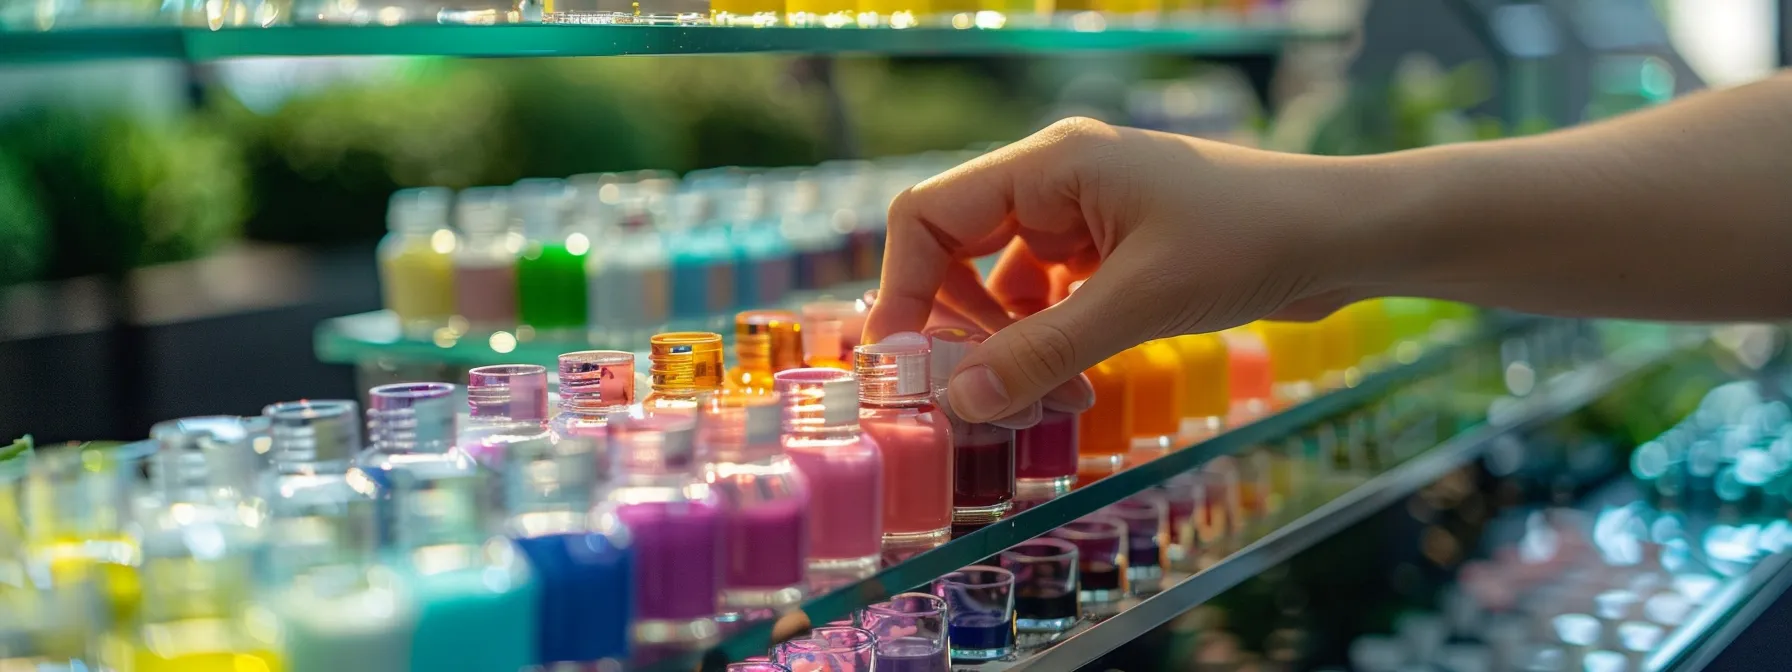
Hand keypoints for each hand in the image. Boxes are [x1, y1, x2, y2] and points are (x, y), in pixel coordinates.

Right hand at [864, 118, 1367, 422]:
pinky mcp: (1114, 258)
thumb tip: (957, 401)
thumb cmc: (1251, 241)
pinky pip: (1048, 306)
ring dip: (1009, 350)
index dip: (903, 288)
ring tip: (1045, 402)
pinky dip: (1048, 349)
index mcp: (1051, 165)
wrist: (1347, 237)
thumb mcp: (1139, 302)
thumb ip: (1043, 351)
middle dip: (963, 332)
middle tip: (982, 401)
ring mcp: (1085, 221)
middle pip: (958, 256)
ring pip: (1003, 292)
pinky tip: (1076, 386)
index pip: (930, 216)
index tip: (903, 362)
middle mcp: (1056, 185)